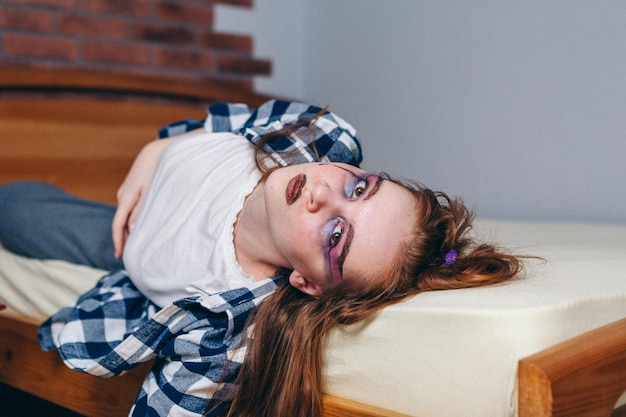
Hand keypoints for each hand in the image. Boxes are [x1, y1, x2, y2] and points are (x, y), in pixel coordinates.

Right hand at [112, 138, 172, 257]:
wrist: (155, 152)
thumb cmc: (156, 171)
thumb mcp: (151, 192)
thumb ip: (141, 210)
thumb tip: (131, 229)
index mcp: (126, 198)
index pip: (117, 224)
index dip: (118, 241)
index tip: (119, 255)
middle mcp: (122, 196)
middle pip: (120, 222)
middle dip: (124, 238)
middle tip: (130, 255)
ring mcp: (126, 192)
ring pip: (125, 215)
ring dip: (129, 228)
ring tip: (136, 244)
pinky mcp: (131, 190)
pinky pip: (129, 208)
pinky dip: (132, 219)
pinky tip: (139, 226)